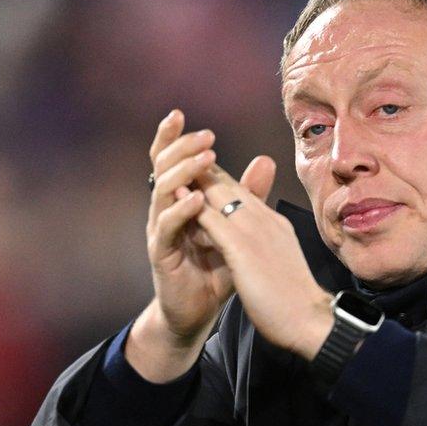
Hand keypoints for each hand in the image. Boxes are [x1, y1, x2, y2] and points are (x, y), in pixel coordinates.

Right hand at [130, 110, 275, 381]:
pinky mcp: (161, 254)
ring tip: (205, 157)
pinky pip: (167, 227)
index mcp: (182, 199)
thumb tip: (265, 160)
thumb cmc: (218, 268)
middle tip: (205, 136)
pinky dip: (181, 211)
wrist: (201, 311)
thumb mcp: (239, 228)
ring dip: (184, 172)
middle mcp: (166, 210)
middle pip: (162, 168)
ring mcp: (161, 231)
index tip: (180, 114)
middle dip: (180, 148)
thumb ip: (249, 195)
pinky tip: (196, 199)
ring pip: (163, 191)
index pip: (173, 161)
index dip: (174, 138)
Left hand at [191, 154, 333, 360]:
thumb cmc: (296, 299)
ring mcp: (256, 232)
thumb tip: (258, 242)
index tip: (201, 173)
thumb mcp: (281, 261)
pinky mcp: (244, 250)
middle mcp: (266, 220)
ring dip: (196, 182)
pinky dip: (195, 207)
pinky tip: (178, 200)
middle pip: (231, 186)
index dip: (220, 180)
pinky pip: (214, 221)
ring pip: (221, 196)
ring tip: (172, 170)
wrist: (310, 322)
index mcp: (275, 224)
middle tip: (180, 158)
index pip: (244, 193)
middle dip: (205, 172)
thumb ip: (268, 244)